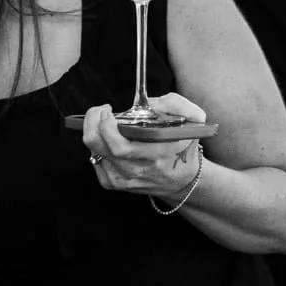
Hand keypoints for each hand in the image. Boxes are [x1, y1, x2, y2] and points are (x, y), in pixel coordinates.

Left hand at [81, 93, 205, 200]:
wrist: (181, 180)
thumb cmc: (183, 146)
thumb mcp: (193, 121)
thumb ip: (176, 104)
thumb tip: (150, 103)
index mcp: (156, 155)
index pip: (119, 146)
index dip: (107, 126)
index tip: (109, 111)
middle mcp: (137, 170)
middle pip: (98, 146)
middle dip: (92, 122)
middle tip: (100, 111)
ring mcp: (122, 179)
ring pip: (93, 151)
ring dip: (95, 132)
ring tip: (106, 123)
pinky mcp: (112, 183)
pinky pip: (94, 159)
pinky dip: (97, 145)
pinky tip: (109, 140)